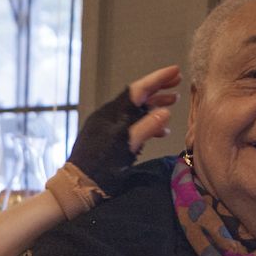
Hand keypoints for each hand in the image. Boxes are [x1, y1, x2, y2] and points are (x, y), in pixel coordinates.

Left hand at [68, 66, 180, 196]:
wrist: (77, 185)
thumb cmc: (100, 168)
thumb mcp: (126, 149)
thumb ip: (146, 129)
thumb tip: (166, 112)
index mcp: (113, 114)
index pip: (138, 90)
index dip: (158, 79)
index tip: (175, 71)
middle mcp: (109, 116)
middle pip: (137, 97)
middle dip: (158, 89)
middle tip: (178, 81)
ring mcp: (108, 126)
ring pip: (135, 111)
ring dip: (155, 106)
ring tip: (174, 102)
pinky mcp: (108, 137)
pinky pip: (131, 125)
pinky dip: (146, 125)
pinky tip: (161, 131)